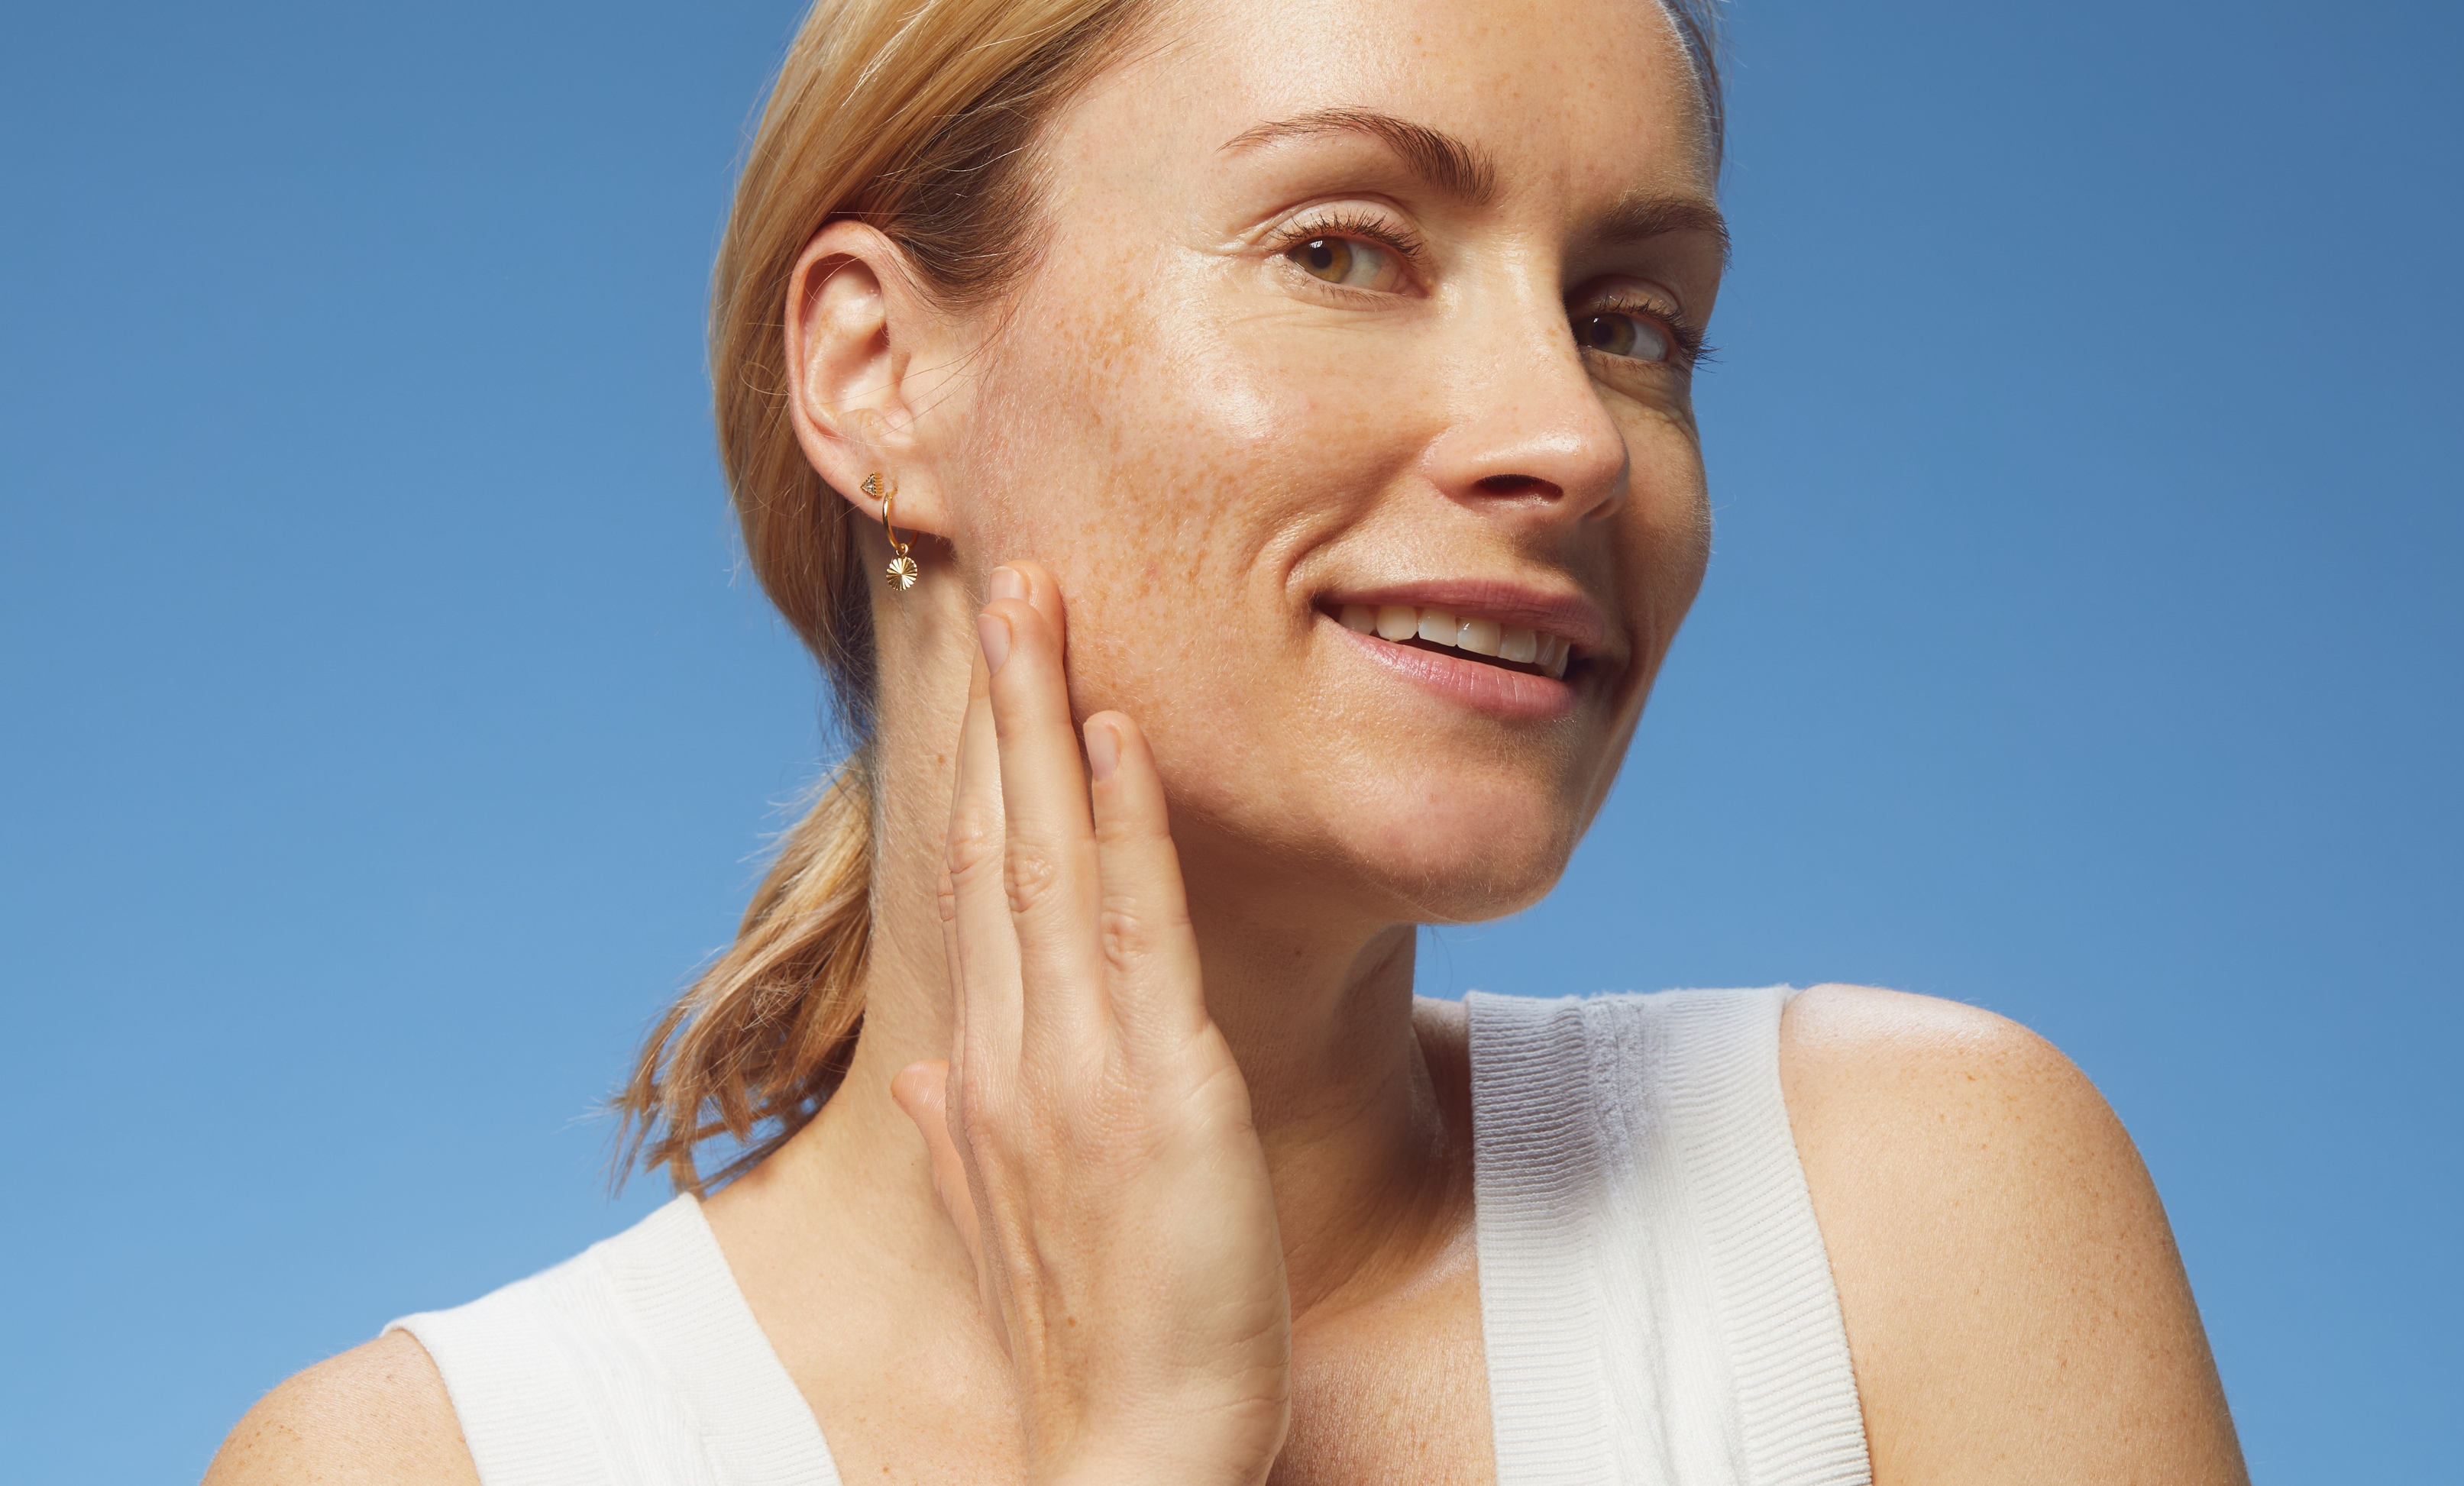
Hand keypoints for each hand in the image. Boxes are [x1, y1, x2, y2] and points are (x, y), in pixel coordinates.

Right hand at [893, 562, 1291, 1485]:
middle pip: (997, 840)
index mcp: (982, 1074)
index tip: (983, 671)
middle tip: (1004, 577)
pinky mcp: (1158, 1086)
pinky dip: (1122, 824)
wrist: (1125, 1447)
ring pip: (1051, 855)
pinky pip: (1135, 928)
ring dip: (1045, 720)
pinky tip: (1112, 734)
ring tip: (1040, 604)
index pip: (974, 885)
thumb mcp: (1003, 1222)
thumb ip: (954, 1135)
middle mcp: (1010, 1048)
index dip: (977, 768)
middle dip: (999, 704)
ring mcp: (1076, 1061)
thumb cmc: (1089, 1338)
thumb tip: (915, 1069)